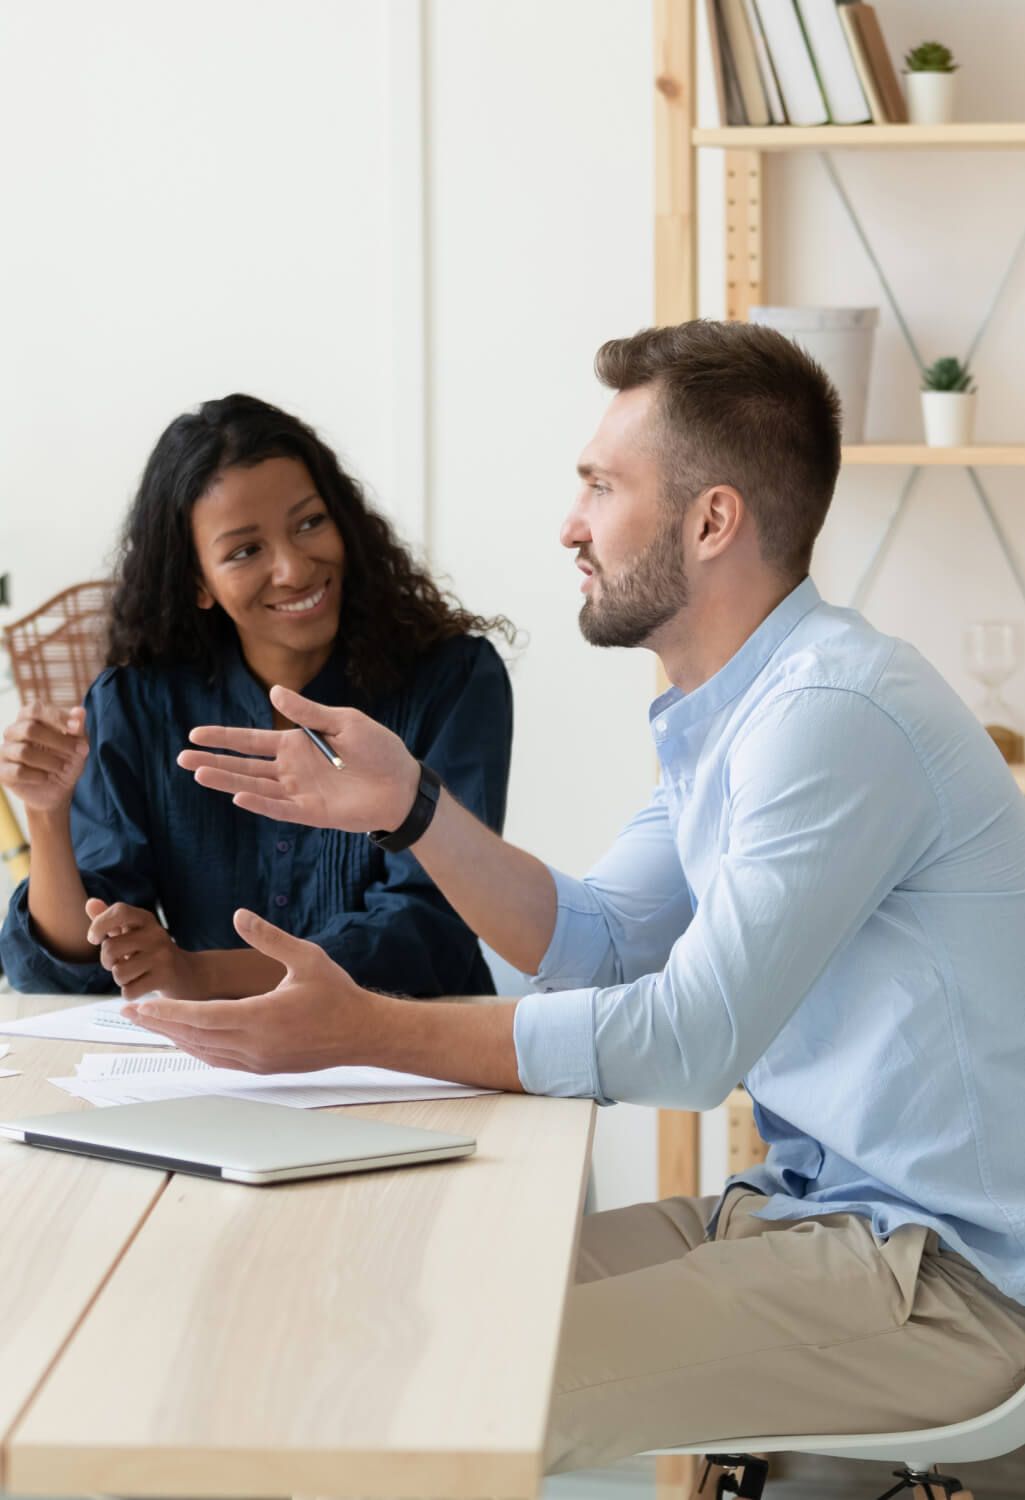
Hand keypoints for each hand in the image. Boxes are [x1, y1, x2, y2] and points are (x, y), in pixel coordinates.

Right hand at [0, 702, 88, 812]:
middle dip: (58, 741)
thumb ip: (78, 728)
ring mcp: (6, 751)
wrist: (58, 790)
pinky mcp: (2, 771)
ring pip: (23, 752)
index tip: (76, 728)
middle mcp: (14, 731)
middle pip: (29, 729)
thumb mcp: (78, 745)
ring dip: (50, 761)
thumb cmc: (67, 760)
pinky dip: (38, 776)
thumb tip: (80, 711)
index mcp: (30, 718)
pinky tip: (46, 777)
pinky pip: (18, 771)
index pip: (35, 709)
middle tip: (80, 751)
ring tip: (63, 767)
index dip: (56, 716)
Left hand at [85, 898, 201, 999]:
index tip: (94, 939)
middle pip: (110, 948)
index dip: (99, 924)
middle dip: (106, 962)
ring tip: (133, 974)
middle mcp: (156, 934)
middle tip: (116, 964)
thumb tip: (89, 903)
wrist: (187, 974)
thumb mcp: (132, 933)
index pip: (119, 911)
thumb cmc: (150, 952)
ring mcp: (162, 955)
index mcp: (145, 919)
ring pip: (118, 973)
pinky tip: (140, 986)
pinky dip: (129, 993)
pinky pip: (129, 990)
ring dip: (120, 979)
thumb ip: (109, 920)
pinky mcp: (166, 976)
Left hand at [122, 909, 386, 1071]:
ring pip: (204, 1053)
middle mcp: (255, 1046)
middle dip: (159, 1025)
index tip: (138, 1007)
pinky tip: (188, 1040)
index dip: (166, 1012)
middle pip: (194, 1038)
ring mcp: (259, 1062)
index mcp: (261, 1018)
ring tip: (152, 1024)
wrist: (364, 1033)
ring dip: (175, 1038)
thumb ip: (268, 937)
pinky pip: (221, 1062)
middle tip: (128, 1014)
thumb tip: (239, 915)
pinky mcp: (265, 1068)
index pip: (201, 1017)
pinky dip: (198, 1050)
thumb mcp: (305, 957)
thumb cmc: (337, 995)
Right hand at [177, 684, 420, 832]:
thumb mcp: (344, 721)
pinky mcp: (310, 813)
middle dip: (213, 761)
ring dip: (227, 781)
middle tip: (181, 758)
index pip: (251, 740)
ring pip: (254, 785)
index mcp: (297, 743)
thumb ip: (309, 712)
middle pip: (244, 765)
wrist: (402, 783)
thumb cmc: (378, 749)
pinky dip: (259, 803)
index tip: (194, 734)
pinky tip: (238, 796)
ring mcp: (298, 792)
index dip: (223, 737)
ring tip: (198, 774)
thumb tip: (275, 692)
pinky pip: (279, 808)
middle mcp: (291, 768)